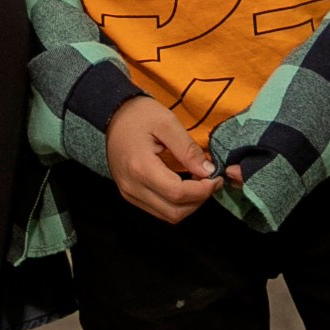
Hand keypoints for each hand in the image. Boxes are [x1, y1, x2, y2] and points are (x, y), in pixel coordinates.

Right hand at [107, 94, 241, 221]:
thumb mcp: (167, 123)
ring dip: (188, 205)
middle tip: (210, 182)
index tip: (216, 178)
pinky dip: (175, 204)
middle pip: (173, 212)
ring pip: (167, 215)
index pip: (177, 193)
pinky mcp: (129, 194)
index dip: (202, 191)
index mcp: (140, 167)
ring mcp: (129, 193)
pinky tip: (184, 186)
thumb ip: (188, 149)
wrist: (113, 114)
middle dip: (198, 201)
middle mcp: (132, 186)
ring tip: (199, 184)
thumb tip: (208, 172)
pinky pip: (157, 210)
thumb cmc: (140, 115)